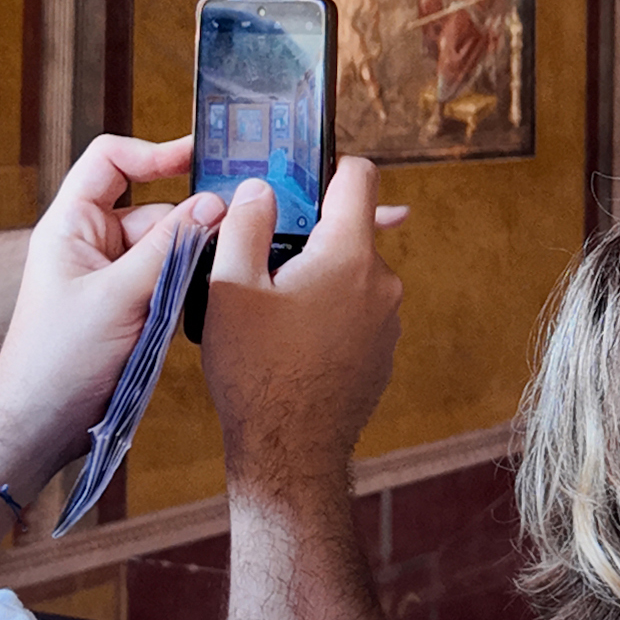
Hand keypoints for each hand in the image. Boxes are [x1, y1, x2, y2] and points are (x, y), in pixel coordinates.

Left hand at [0, 134, 226, 496]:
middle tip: (233, 231)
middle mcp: (92, 244)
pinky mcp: (130, 308)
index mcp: (72, 225)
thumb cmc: (58, 360)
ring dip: (190, 260)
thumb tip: (215, 204)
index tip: (200, 156)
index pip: (111, 162)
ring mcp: (112, 278)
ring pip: (168, 248)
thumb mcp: (119, 296)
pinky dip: (187, 287)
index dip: (154, 153)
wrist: (40, 426)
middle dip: (189, 222)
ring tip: (215, 276)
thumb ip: (170, 247)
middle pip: (155, 209)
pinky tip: (203, 301)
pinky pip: (168, 281)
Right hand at [204, 160, 404, 494]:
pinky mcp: (383, 349)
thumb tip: (259, 189)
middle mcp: (382, 282)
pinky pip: (356, 310)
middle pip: (350, 229)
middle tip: (263, 264)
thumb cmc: (257, 373)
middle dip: (309, 236)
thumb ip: (245, 226)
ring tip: (272, 313)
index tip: (297, 181)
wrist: (290, 452)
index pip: (360, 176)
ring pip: (350, 273)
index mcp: (350, 256)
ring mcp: (389, 319)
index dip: (327, 168)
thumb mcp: (231, 289)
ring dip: (317, 279)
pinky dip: (328, 312)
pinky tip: (291, 342)